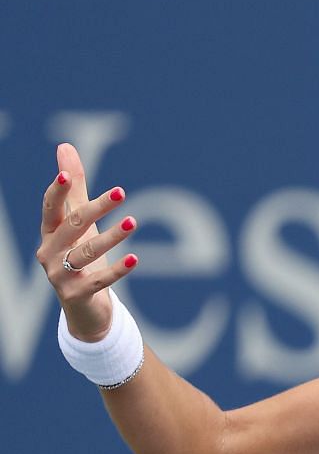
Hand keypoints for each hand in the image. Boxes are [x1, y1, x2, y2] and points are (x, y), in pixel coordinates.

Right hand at [38, 142, 137, 341]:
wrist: (82, 307)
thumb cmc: (79, 256)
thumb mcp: (78, 222)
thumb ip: (75, 188)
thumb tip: (64, 146)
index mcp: (49, 232)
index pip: (50, 207)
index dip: (57, 191)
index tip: (68, 173)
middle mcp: (49, 252)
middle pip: (73, 225)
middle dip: (96, 208)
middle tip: (122, 192)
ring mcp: (59, 274)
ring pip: (86, 252)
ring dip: (112, 237)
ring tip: (134, 222)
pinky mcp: (75, 294)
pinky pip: (99, 280)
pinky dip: (118, 269)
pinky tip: (135, 258)